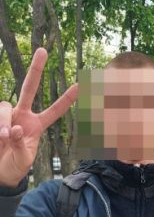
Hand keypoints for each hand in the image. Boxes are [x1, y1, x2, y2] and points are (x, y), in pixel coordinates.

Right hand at [0, 48, 77, 187]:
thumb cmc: (15, 166)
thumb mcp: (24, 159)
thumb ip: (22, 145)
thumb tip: (17, 128)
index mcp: (37, 125)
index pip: (55, 110)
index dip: (67, 98)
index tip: (81, 85)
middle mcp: (22, 115)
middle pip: (29, 88)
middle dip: (35, 69)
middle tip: (43, 50)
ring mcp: (7, 115)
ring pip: (5, 105)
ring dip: (5, 122)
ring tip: (5, 138)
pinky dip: (1, 126)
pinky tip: (1, 137)